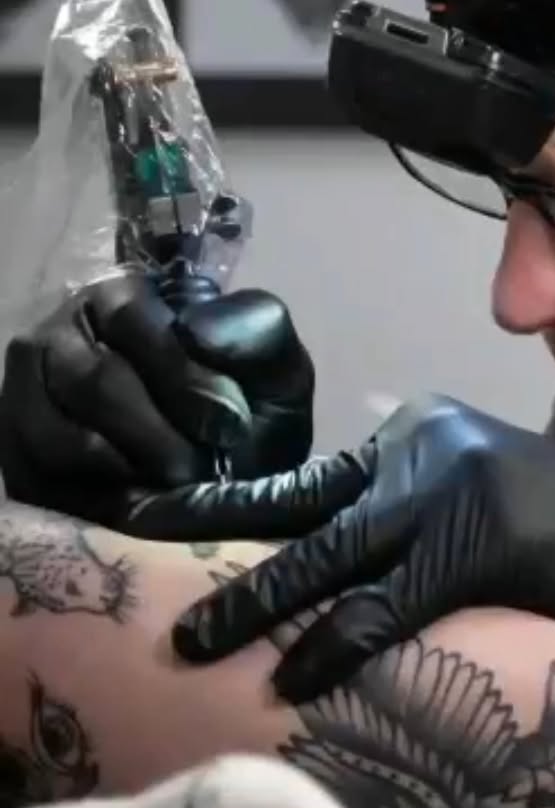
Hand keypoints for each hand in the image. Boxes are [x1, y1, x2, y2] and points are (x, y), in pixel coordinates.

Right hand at [0, 271, 314, 525]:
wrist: (224, 481)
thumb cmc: (245, 414)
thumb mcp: (275, 369)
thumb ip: (254, 333)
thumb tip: (197, 332)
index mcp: (120, 298)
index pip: (133, 321)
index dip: (182, 376)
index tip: (228, 426)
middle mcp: (60, 337)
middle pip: (94, 381)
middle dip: (156, 434)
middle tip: (198, 472)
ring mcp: (25, 396)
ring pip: (57, 434)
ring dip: (121, 469)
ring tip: (170, 493)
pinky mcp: (16, 454)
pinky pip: (35, 478)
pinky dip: (88, 498)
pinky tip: (133, 508)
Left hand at [169, 395, 554, 701]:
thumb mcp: (489, 517)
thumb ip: (414, 527)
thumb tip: (336, 574)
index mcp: (426, 433)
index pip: (310, 476)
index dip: (235, 507)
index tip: (166, 521)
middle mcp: (428, 443)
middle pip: (300, 504)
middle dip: (217, 544)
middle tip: (139, 560)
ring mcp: (454, 484)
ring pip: (326, 554)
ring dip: (254, 607)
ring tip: (192, 643)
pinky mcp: (481, 536)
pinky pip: (385, 604)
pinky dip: (335, 648)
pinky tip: (297, 683)